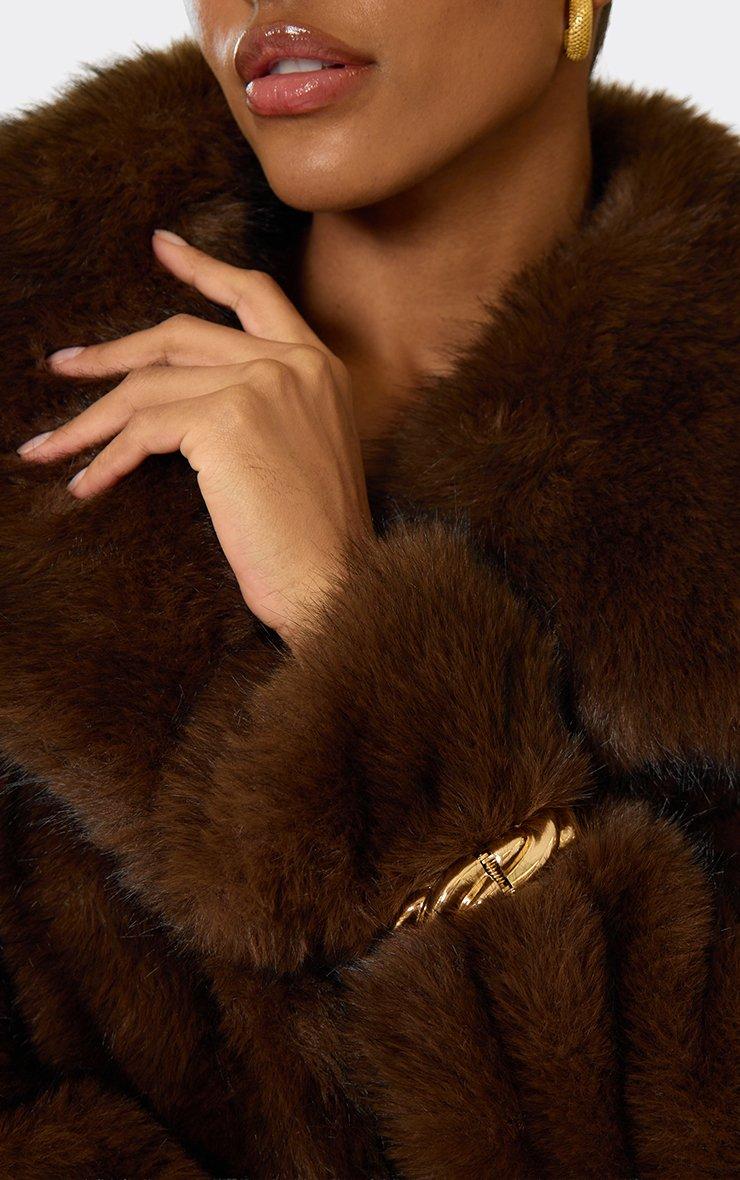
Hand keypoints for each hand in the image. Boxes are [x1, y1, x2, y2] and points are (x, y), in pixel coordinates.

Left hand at [17, 231, 374, 647]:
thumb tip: (180, 403)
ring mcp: (261, 384)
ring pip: (149, 387)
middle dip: (112, 354)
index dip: (202, 268)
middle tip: (64, 366)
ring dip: (90, 423)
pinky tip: (88, 483)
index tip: (160, 245)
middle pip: (179, 335)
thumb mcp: (301, 452)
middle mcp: (292, 363)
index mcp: (319, 366)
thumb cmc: (315, 539)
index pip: (254, 294)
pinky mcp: (227, 419)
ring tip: (49, 448)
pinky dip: (107, 458)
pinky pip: (143, 429)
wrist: (338, 583)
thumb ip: (264, 408)